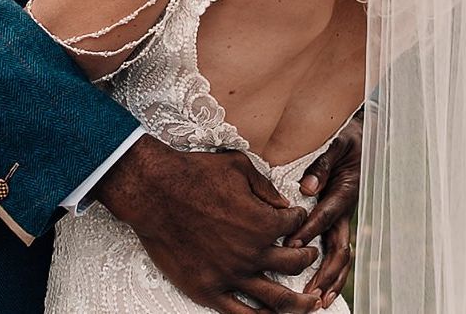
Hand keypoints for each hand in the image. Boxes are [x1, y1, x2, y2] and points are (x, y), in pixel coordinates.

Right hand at [94, 134, 323, 313]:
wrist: (155, 192)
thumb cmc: (195, 173)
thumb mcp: (238, 166)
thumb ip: (266, 186)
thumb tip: (284, 204)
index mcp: (264, 222)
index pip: (294, 224)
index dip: (298, 219)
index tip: (296, 217)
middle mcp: (253, 253)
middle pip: (294, 263)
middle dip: (306, 258)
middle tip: (309, 256)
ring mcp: (231, 275)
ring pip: (278, 300)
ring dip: (299, 303)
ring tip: (310, 303)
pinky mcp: (208, 290)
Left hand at [285, 112, 362, 309]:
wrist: (362, 139)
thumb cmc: (345, 139)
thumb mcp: (336, 143)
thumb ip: (322, 163)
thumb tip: (307, 187)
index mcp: (345, 191)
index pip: (326, 214)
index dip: (309, 230)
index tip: (290, 244)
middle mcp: (345, 209)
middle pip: (339, 247)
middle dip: (325, 271)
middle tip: (308, 291)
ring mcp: (343, 218)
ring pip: (340, 255)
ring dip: (330, 279)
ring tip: (317, 301)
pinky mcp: (338, 221)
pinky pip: (336, 249)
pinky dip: (331, 271)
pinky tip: (320, 288)